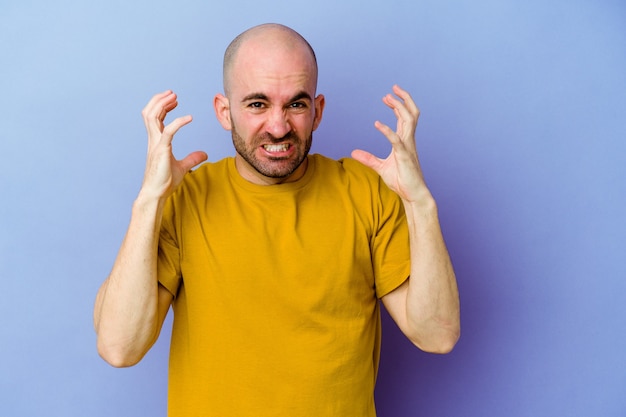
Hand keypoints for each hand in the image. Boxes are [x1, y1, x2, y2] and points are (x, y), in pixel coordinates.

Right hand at [140, 90, 207, 199]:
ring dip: (162, 104)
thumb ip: (193, 158)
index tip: (174, 101)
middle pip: (149, 113)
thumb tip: (205, 154)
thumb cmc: (165, 182)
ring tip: (174, 97)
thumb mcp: (183, 167)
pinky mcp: (162, 151)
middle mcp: (153, 140)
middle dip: (159, 100)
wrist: (157, 194)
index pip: (154, 118)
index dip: (162, 106)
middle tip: (173, 94)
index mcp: (156, 142)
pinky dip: (178, 122)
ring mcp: (155, 144)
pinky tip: (189, 118)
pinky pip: (168, 131)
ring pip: (151, 117)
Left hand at [351, 85, 430, 203]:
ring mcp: (408, 148)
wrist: (413, 195)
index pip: (405, 118)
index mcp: (405, 142)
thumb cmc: (401, 181)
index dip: (398, 106)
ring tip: (388, 97)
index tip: (387, 97)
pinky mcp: (404, 157)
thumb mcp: (380, 168)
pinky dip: (387, 131)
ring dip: (399, 107)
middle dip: (404, 99)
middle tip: (392, 88)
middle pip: (411, 114)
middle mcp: (409, 141)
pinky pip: (396, 140)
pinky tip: (376, 124)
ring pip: (409, 121)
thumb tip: (354, 153)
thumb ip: (368, 159)